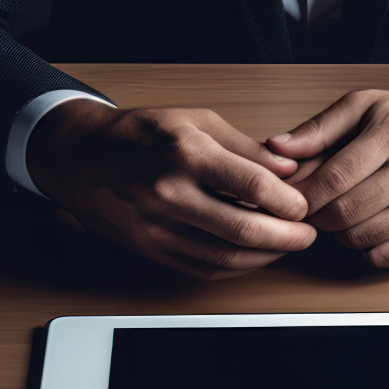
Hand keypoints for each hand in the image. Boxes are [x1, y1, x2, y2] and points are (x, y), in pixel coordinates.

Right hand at [28, 100, 315, 278]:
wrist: (80, 159)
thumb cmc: (139, 134)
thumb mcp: (196, 121)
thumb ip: (246, 148)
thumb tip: (288, 172)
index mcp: (184, 153)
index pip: (253, 187)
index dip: (288, 202)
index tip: (303, 205)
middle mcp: (169, 194)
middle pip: (243, 231)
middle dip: (287, 238)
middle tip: (307, 235)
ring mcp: (157, 227)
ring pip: (226, 257)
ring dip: (265, 257)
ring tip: (286, 246)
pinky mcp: (152, 249)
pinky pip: (204, 268)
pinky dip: (237, 267)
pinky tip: (254, 255)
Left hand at [267, 78, 388, 267]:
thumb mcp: (370, 106)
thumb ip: (321, 127)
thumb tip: (277, 148)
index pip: (333, 178)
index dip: (304, 197)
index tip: (291, 200)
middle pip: (344, 213)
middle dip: (318, 217)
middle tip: (312, 211)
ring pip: (362, 237)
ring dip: (341, 234)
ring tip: (342, 216)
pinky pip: (387, 256)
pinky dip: (367, 248)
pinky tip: (369, 228)